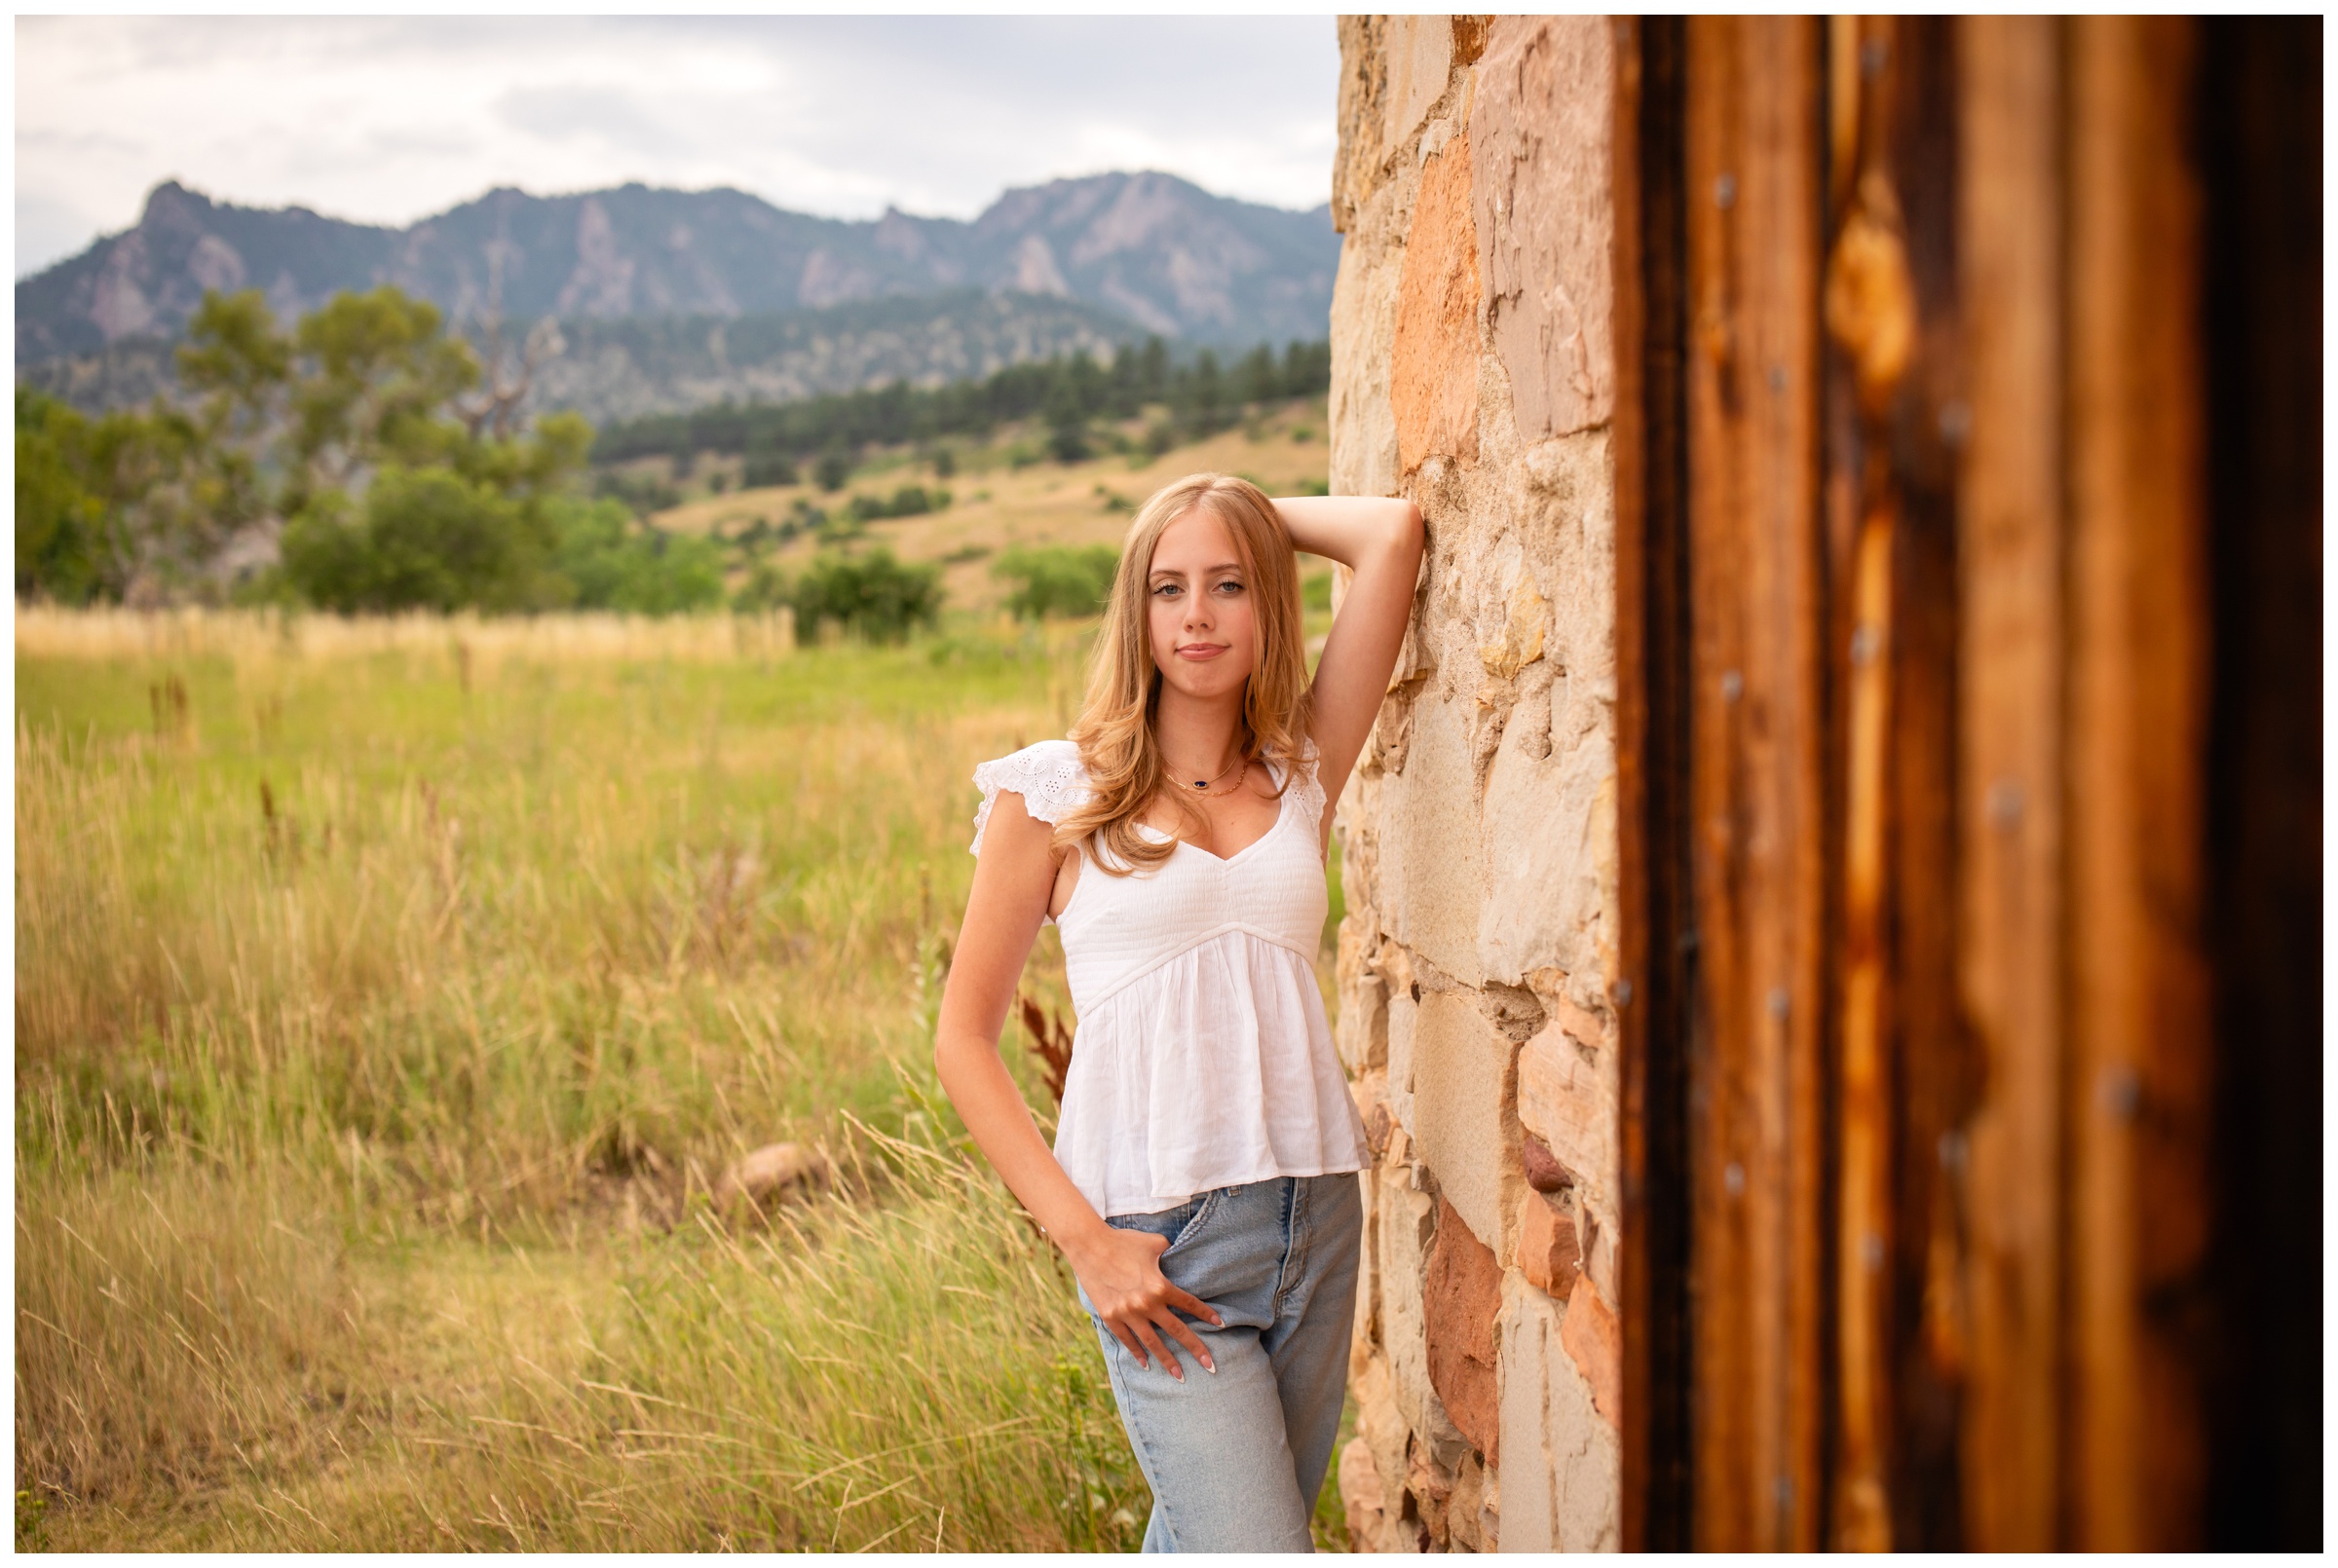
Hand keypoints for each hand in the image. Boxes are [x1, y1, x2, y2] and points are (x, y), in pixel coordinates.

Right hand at [1066, 1223, 1222, 1379]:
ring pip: (1153, 1343)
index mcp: (1160, 1285)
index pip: (1189, 1303)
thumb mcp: (1155, 1243)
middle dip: (1196, 1349)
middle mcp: (1147, 1303)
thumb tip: (1181, 1255)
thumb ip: (1170, 1253)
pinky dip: (1137, 1353)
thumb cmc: (1124, 1241)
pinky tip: (1146, 1364)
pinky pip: (1127, 1340)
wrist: (1089, 1245)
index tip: (1221, 1324)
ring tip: (1180, 1377)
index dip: (1206, 1314)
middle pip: (1177, 1331)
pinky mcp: (1111, 1317)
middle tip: (1211, 1366)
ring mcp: (1128, 1313)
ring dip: (1168, 1361)